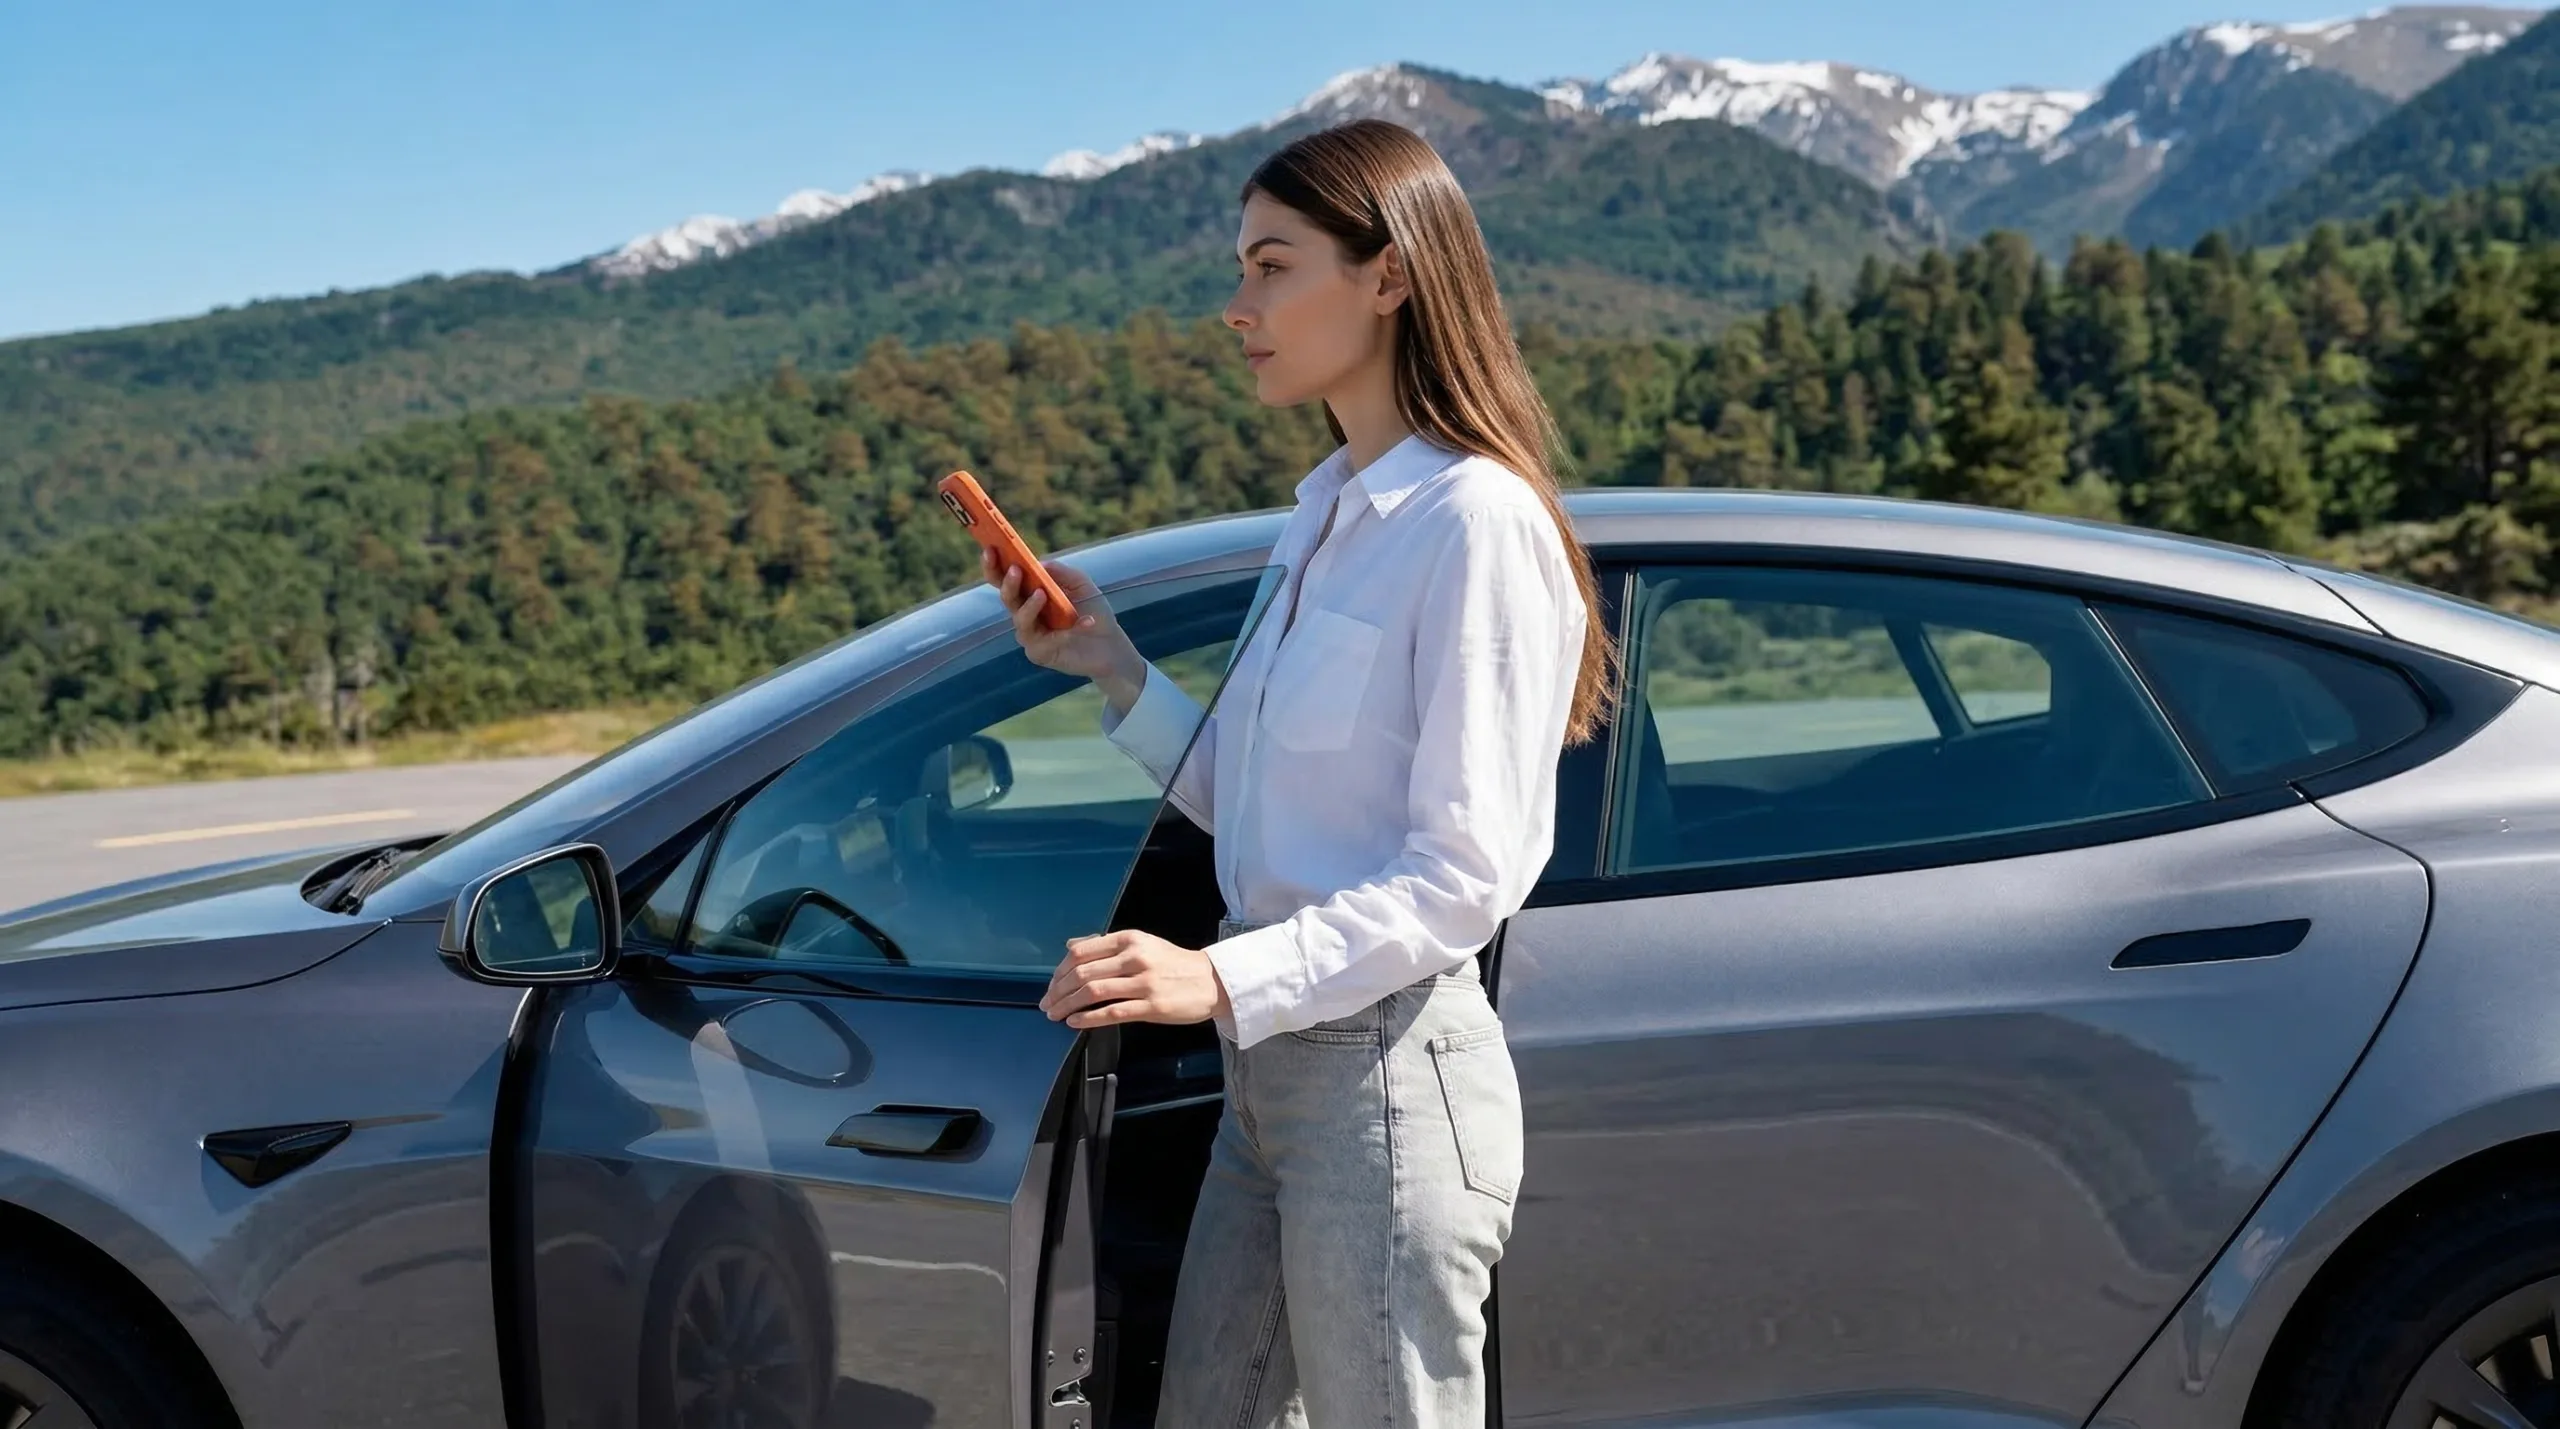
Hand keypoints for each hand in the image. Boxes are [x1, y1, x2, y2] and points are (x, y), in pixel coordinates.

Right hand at [982, 549, 1147, 712]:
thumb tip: (1039, 563)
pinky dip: (1067, 631)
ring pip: (1020, 620)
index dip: (993, 564)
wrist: (1110, 644)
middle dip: (1008, 583)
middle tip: (1016, 570)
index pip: (1003, 578)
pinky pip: (1045, 641)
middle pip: (1007, 597)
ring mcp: (1030, 634)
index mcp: (1028, 592)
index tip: (990, 548)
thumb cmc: (1092, 610)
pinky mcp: (1039, 653)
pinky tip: (1087, 622)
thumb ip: (1061, 572)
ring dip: (1029, 606)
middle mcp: (1024, 612)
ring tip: (1042, 594)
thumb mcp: (1081, 584)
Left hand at [1040, 929, 1232, 1029]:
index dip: (1059, 970)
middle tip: (1046, 1005)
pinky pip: (1111, 1013)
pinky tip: (1074, 1023)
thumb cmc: (1173, 963)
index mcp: (1128, 939)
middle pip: (1082, 974)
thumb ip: (1105, 945)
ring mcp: (1143, 982)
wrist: (1211, 980)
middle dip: (1058, 991)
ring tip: (1055, 1015)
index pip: (1081, 952)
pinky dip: (1087, 1019)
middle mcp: (1134, 957)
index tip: (1051, 985)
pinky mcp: (1152, 1006)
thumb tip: (1071, 945)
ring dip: (1067, 1005)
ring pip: (1093, 993)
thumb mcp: (1140, 944)